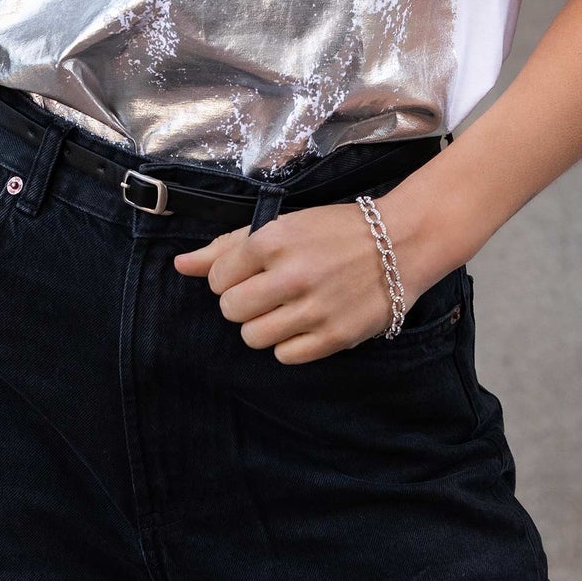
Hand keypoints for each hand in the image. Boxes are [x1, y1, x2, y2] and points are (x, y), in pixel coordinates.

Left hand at [171, 195, 437, 364]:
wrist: (401, 242)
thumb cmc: (335, 230)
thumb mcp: (282, 225)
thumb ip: (226, 246)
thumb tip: (180, 266)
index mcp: (274, 240)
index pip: (218, 278)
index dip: (229, 278)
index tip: (251, 272)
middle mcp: (291, 275)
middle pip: (231, 310)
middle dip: (242, 303)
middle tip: (267, 292)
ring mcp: (314, 308)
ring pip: (253, 337)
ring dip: (262, 325)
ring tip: (284, 308)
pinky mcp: (334, 337)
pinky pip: (285, 355)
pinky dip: (288, 343)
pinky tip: (304, 322)